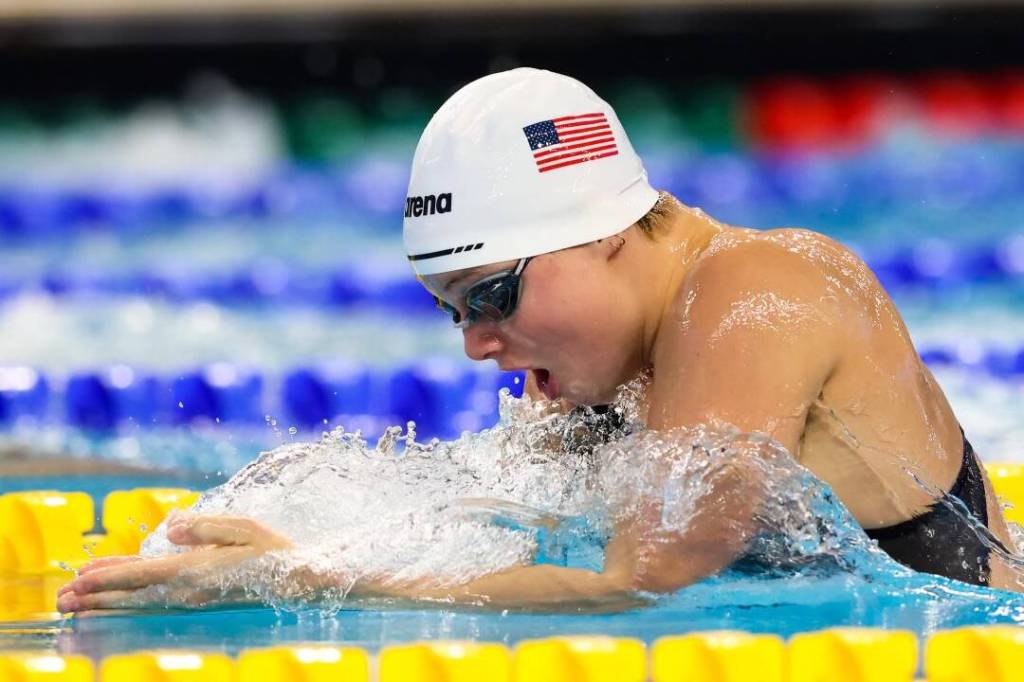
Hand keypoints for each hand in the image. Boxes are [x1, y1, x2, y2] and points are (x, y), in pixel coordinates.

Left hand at [57, 514, 291, 613]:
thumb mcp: (244, 528)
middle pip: (134, 593)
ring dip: (107, 603)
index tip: (79, 579)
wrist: (299, 582)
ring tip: (77, 606)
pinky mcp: (199, 600)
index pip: (143, 573)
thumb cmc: (275, 551)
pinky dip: (130, 601)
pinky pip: (155, 602)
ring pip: (141, 601)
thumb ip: (205, 525)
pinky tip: (119, 600)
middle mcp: (190, 589)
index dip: (109, 576)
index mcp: (198, 569)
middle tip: (61, 600)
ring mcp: (194, 599)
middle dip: (97, 596)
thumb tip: (169, 524)